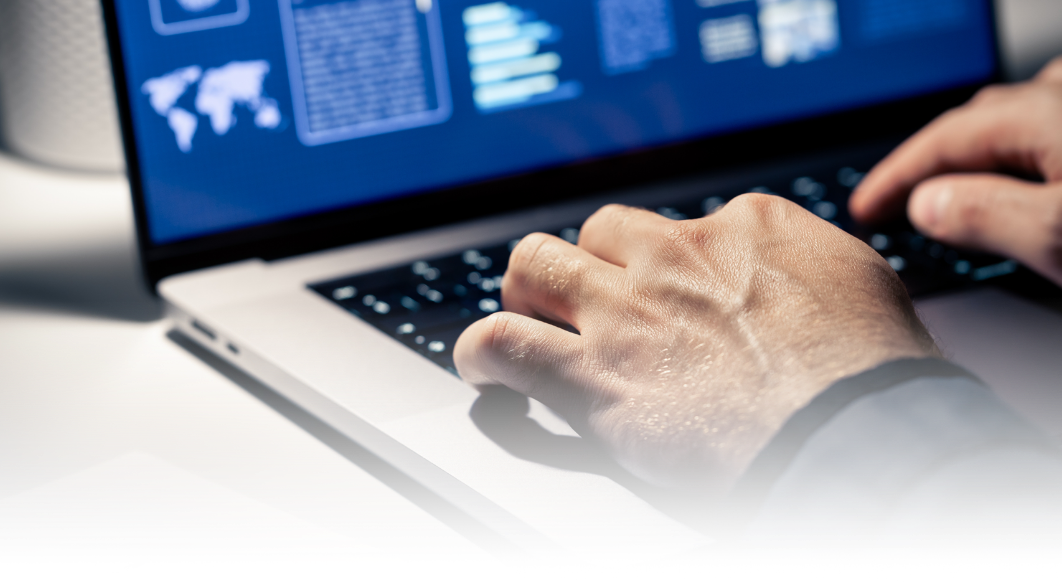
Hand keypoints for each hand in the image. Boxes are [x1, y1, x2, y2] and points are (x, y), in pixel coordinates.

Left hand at [454, 196, 937, 501]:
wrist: (856, 438)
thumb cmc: (874, 378)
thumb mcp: (859, 286)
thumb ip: (809, 267)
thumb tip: (796, 277)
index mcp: (743, 228)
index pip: (677, 225)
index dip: (669, 266)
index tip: (675, 297)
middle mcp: (674, 257)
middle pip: (597, 233)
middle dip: (590, 264)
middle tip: (594, 301)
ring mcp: (626, 313)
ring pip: (535, 266)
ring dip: (527, 292)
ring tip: (529, 317)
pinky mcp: (594, 377)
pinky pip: (502, 344)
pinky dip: (482, 352)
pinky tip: (486, 366)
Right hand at [849, 56, 1061, 285]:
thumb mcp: (1057, 234)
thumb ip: (985, 215)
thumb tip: (927, 205)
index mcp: (1040, 114)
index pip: (943, 141)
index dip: (894, 178)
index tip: (864, 209)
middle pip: (978, 126)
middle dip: (929, 164)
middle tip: (893, 204)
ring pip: (1018, 121)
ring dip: (977, 153)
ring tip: (952, 186)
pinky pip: (1051, 128)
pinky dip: (1022, 149)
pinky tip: (1029, 169)